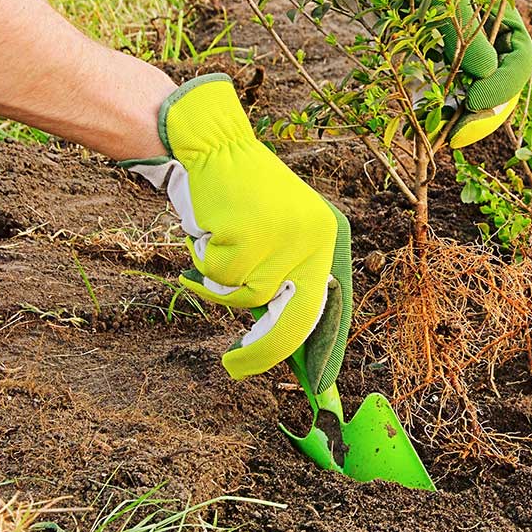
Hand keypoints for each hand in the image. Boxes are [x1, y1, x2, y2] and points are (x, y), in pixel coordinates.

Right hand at [123, 74, 351, 392]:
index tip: (316, 386)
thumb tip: (287, 338)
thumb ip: (285, 274)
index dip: (321, 350)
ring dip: (220, 281)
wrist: (209, 145)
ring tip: (218, 243)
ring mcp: (285, 236)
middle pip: (295, 317)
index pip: (328, 305)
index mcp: (327, 236)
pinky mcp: (251, 234)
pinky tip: (207, 230)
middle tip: (234, 367)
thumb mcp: (277, 231)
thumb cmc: (236, 196)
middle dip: (264, 350)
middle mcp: (315, 236)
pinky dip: (204, 263)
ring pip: (247, 296)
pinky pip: (221, 276)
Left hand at [300, 0, 531, 147]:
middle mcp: (496, 45)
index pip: (518, 64)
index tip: (473, 102)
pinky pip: (452, 97)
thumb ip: (466, 33)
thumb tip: (486, 74)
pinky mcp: (449, 69)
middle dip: (483, 115)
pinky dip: (439, 112)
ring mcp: (473, 59)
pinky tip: (418, 122)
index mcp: (507, 23)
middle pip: (503, 89)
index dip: (501, 88)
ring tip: (434, 136)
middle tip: (457, 136)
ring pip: (479, 98)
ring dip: (460, 120)